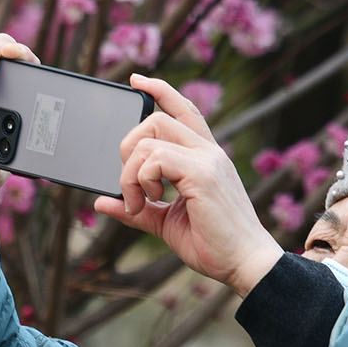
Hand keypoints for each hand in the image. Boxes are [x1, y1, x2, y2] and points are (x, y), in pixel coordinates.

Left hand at [91, 75, 284, 296]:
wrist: (244, 265)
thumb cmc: (212, 245)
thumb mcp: (164, 222)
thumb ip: (136, 209)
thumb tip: (102, 202)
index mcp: (204, 157)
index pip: (183, 109)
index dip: (159, 90)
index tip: (136, 81)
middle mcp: (208, 152)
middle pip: (155, 119)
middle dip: (128, 148)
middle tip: (132, 187)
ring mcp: (207, 160)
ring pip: (149, 139)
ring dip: (131, 173)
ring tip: (141, 202)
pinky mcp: (202, 174)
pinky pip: (155, 158)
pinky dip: (141, 180)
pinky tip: (149, 201)